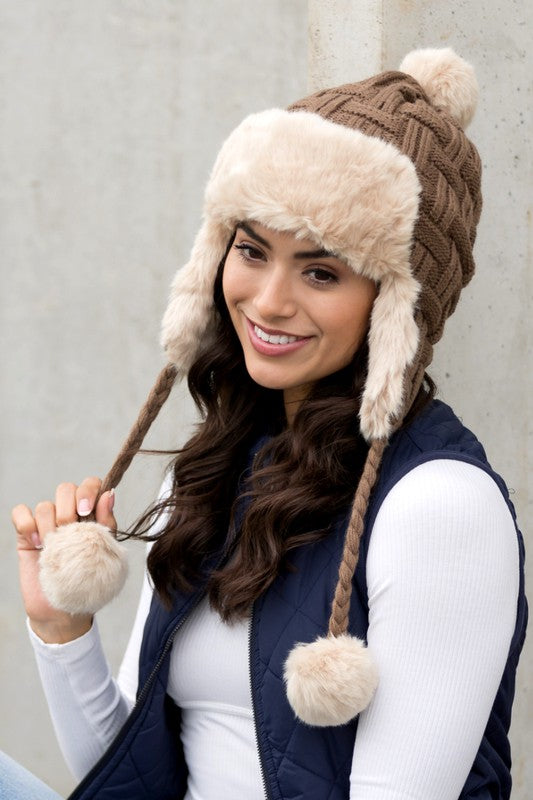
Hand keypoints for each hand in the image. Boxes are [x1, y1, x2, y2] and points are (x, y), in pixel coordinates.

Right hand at [12, 477, 116, 643]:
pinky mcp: (26, 535)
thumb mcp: (105, 553)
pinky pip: (20, 513)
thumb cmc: (89, 581)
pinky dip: (27, 525)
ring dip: (49, 524)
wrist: (64, 610)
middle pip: (66, 488)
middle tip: (69, 530)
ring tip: (53, 546)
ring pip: (44, 504)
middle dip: (68, 508)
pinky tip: (37, 545)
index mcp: (92, 515)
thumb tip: (110, 494)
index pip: (91, 485)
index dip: (88, 490)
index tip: (86, 511)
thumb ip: (107, 523)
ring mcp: (46, 524)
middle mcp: (69, 515)